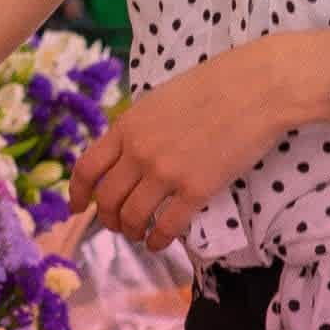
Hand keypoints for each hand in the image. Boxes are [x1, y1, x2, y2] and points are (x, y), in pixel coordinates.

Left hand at [68, 40, 306, 251]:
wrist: (254, 89)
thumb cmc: (211, 87)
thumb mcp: (158, 100)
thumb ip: (138, 128)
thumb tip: (126, 154)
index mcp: (126, 126)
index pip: (87, 168)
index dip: (76, 193)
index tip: (76, 208)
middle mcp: (139, 152)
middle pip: (107, 199)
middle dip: (108, 219)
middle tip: (117, 225)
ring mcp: (166, 172)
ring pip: (133, 217)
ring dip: (132, 232)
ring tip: (139, 235)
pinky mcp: (196, 190)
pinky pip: (167, 227)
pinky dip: (158, 241)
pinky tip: (160, 243)